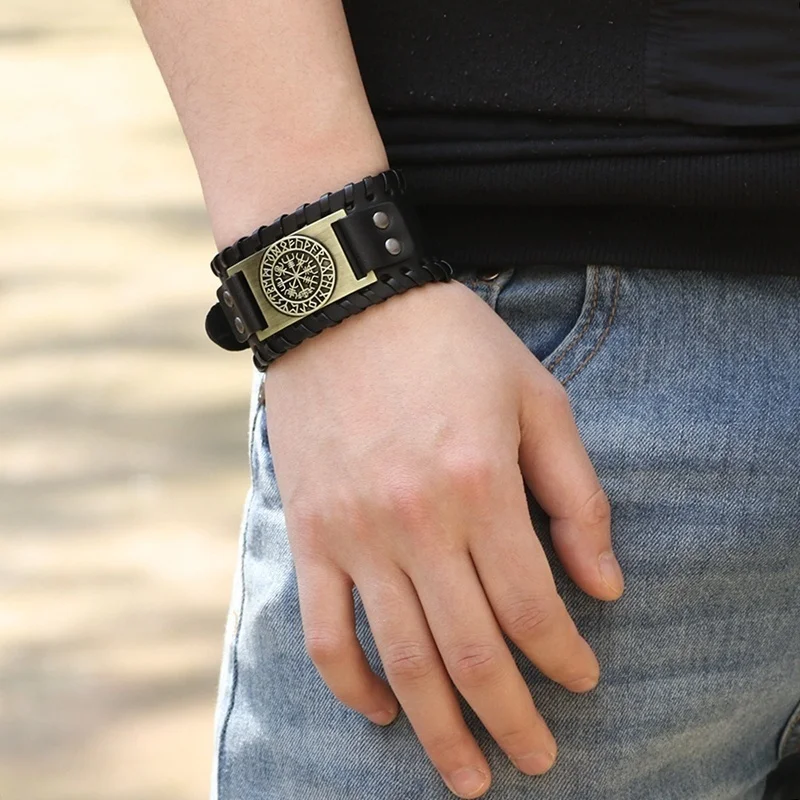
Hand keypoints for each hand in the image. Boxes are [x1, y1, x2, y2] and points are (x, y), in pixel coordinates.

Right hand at [264, 278, 624, 798]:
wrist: (344, 303)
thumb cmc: (449, 344)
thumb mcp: (537, 397)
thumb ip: (576, 494)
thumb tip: (604, 585)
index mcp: (481, 485)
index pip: (533, 606)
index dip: (564, 657)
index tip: (583, 682)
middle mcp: (417, 523)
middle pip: (472, 652)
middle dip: (512, 720)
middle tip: (536, 762)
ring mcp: (354, 533)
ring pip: (401, 660)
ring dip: (439, 730)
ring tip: (469, 776)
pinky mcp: (310, 531)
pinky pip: (325, 631)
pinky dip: (351, 685)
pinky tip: (382, 712)